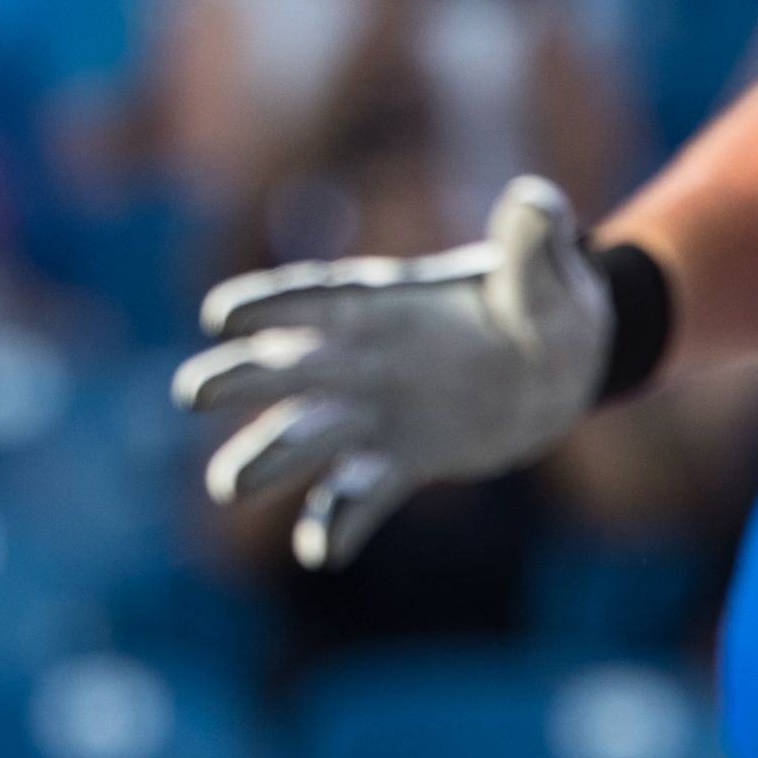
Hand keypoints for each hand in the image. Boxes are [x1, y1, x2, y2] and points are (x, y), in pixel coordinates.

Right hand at [172, 175, 613, 568]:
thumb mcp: (553, 276)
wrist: (566, 367)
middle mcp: (369, 357)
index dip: (275, 305)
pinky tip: (320, 553)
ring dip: (265, 458)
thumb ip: (535, 245)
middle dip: (242, 377)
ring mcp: (378, 410)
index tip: (220, 315)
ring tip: (227, 487)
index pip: (325, 299)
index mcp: (393, 303)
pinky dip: (338, 520)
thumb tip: (535, 203)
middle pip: (292, 367)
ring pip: (307, 435)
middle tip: (192, 394)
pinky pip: (359, 493)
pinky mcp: (402, 458)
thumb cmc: (557, 304)